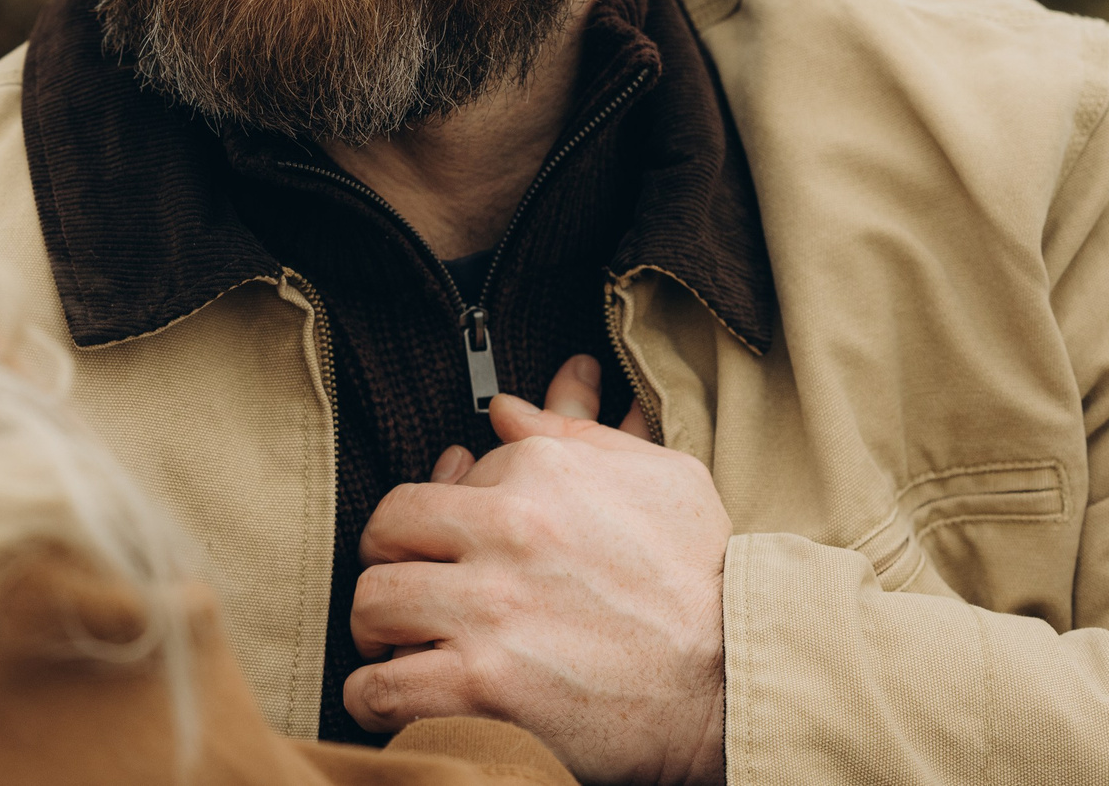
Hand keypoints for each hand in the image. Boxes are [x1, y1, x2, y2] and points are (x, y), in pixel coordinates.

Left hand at [343, 355, 728, 784]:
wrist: (735, 678)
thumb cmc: (706, 578)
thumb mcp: (659, 478)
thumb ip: (572, 434)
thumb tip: (505, 410)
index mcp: (538, 474)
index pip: (435, 483)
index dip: (428, 522)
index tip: (438, 550)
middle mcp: (505, 530)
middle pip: (386, 533)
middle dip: (384, 563)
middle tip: (399, 592)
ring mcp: (488, 608)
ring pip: (374, 603)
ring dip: (375, 629)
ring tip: (391, 646)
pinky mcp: (482, 685)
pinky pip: (383, 686)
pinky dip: (373, 696)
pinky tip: (387, 697)